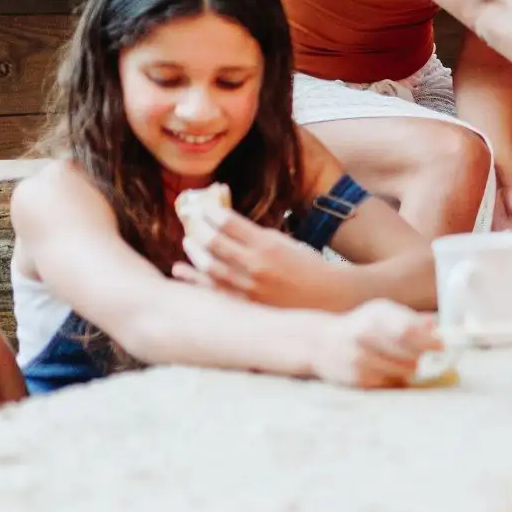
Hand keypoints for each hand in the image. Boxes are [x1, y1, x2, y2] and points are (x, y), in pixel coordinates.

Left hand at [172, 210, 342, 310]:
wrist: (330, 297)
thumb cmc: (309, 266)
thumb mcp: (285, 242)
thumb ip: (257, 235)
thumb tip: (226, 226)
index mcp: (268, 244)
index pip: (229, 222)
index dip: (211, 211)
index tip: (204, 206)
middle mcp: (256, 265)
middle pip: (214, 243)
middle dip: (198, 229)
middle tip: (192, 222)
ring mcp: (249, 288)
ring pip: (209, 266)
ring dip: (195, 252)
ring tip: (188, 242)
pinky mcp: (247, 305)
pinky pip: (213, 290)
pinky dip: (194, 279)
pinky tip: (180, 270)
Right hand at [310, 300, 440, 388]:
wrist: (320, 342)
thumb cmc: (360, 325)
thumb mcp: (382, 312)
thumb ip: (410, 318)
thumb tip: (434, 325)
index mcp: (376, 315)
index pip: (408, 331)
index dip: (429, 341)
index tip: (441, 346)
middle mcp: (366, 336)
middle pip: (409, 355)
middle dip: (425, 358)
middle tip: (428, 356)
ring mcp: (360, 359)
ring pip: (403, 372)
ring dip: (412, 369)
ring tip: (405, 360)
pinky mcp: (358, 379)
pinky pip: (390, 383)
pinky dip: (396, 378)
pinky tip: (387, 368)